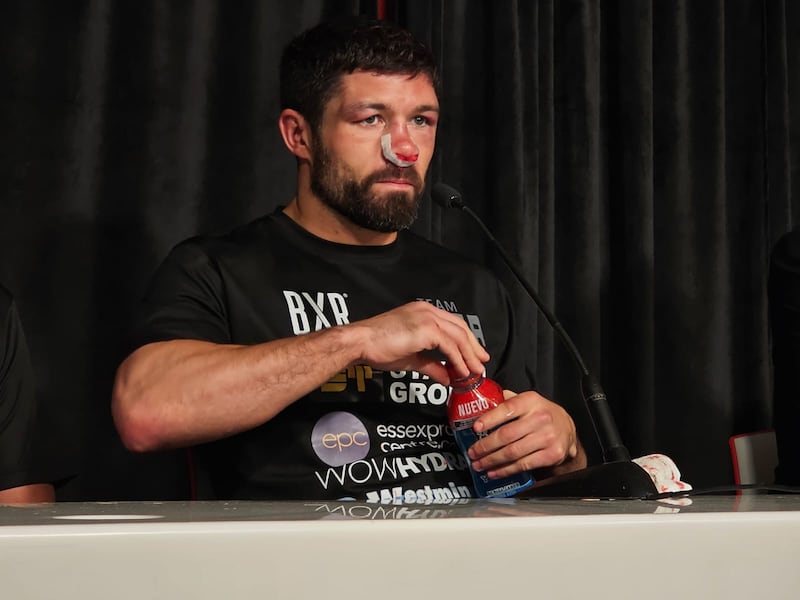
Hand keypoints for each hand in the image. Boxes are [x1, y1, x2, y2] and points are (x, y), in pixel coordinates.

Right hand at [351, 300, 488, 383]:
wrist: (361, 342)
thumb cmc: (378, 348)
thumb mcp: (411, 359)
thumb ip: (431, 366)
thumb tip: (447, 378)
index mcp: (424, 312)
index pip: (453, 324)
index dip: (467, 340)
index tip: (475, 355)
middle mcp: (428, 310)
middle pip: (460, 328)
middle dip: (474, 347)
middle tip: (481, 363)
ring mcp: (427, 317)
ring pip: (458, 336)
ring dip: (469, 355)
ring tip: (474, 371)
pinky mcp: (426, 328)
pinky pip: (449, 345)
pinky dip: (458, 359)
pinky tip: (460, 371)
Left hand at [466, 389, 584, 478]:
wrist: (568, 429)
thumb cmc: (542, 414)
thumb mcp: (528, 401)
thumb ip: (507, 400)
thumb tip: (482, 403)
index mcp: (531, 401)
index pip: (507, 408)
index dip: (489, 419)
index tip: (475, 428)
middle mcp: (540, 418)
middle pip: (507, 435)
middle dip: (485, 446)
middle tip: (473, 452)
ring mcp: (547, 438)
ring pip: (513, 452)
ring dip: (492, 460)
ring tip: (479, 464)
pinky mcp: (551, 455)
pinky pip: (523, 465)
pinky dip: (506, 470)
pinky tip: (494, 471)